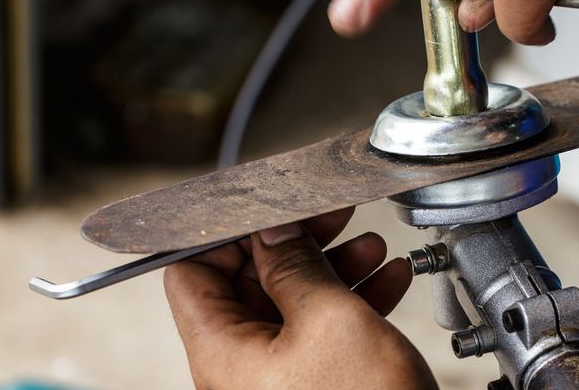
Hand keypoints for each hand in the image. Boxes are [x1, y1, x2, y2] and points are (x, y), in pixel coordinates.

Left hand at [163, 208, 437, 389]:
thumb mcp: (331, 320)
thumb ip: (296, 266)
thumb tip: (274, 229)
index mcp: (222, 353)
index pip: (191, 272)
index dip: (228, 232)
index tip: (270, 206)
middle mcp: (240, 369)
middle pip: (247, 283)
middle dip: (295, 244)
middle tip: (332, 216)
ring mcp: (278, 380)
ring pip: (291, 305)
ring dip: (333, 268)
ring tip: (372, 246)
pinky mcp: (315, 386)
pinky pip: (321, 333)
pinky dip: (351, 300)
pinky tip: (387, 282)